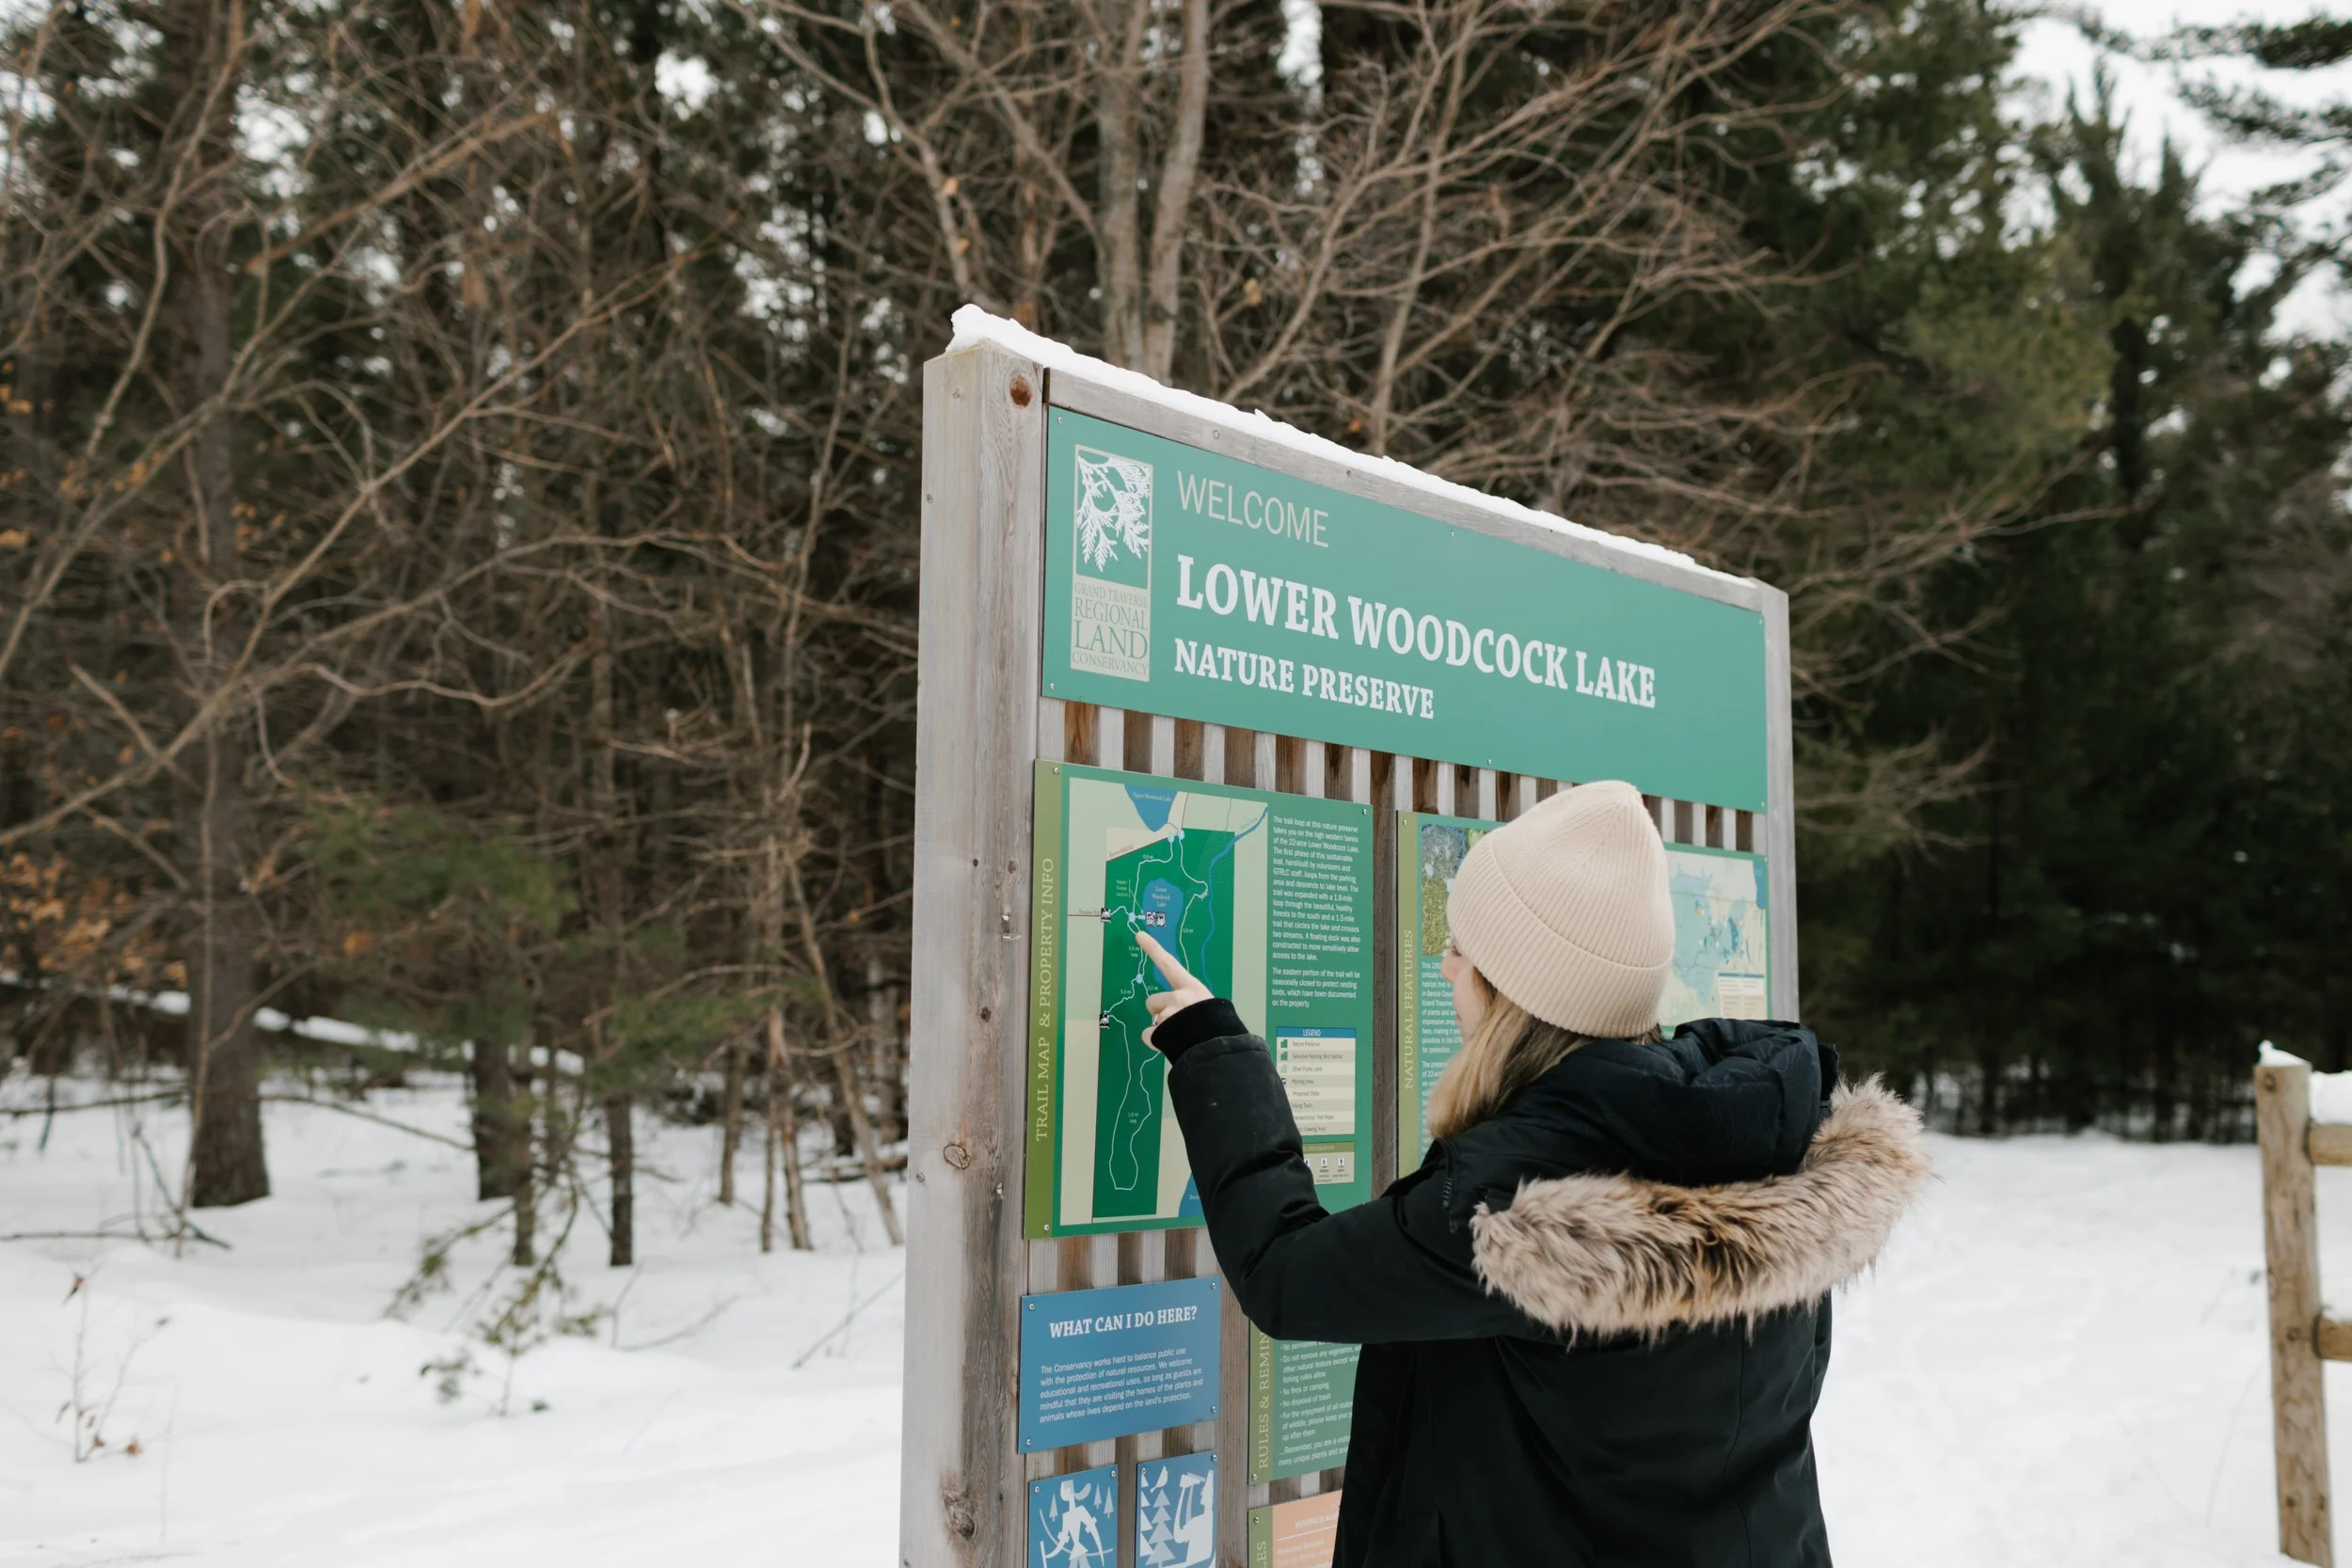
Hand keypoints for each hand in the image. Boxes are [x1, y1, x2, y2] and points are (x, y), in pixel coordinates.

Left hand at [1136, 931, 1213, 1046]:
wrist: (1218, 1049)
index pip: (1169, 964)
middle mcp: (1178, 997)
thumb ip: (1194, 1006)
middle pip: (1153, 1001)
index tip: (1138, 935)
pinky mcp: (1158, 1032)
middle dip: (1158, 1011)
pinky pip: (1149, 1037)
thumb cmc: (1221, 1029)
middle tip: (1175, 1024)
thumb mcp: (1212, 1010)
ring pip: (1153, 1021)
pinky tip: (1170, 1046)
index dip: (1153, 949)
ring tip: (1180, 1038)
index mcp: (1193, 988)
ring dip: (1160, 1028)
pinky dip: (1156, 1043)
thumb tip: (1184, 1015)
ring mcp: (1167, 1014)